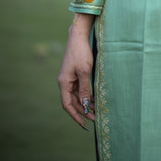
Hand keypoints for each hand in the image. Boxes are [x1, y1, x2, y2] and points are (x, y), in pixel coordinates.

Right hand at [57, 14, 94, 128]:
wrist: (78, 36)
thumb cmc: (81, 52)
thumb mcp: (84, 72)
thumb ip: (84, 89)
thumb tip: (85, 105)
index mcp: (63, 83)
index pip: (67, 105)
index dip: (75, 115)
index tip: (84, 124)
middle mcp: (64, 82)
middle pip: (72, 101)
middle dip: (82, 111)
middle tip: (94, 118)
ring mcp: (69, 78)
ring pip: (76, 95)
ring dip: (85, 103)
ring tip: (96, 110)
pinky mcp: (74, 73)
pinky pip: (79, 88)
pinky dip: (86, 94)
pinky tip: (94, 98)